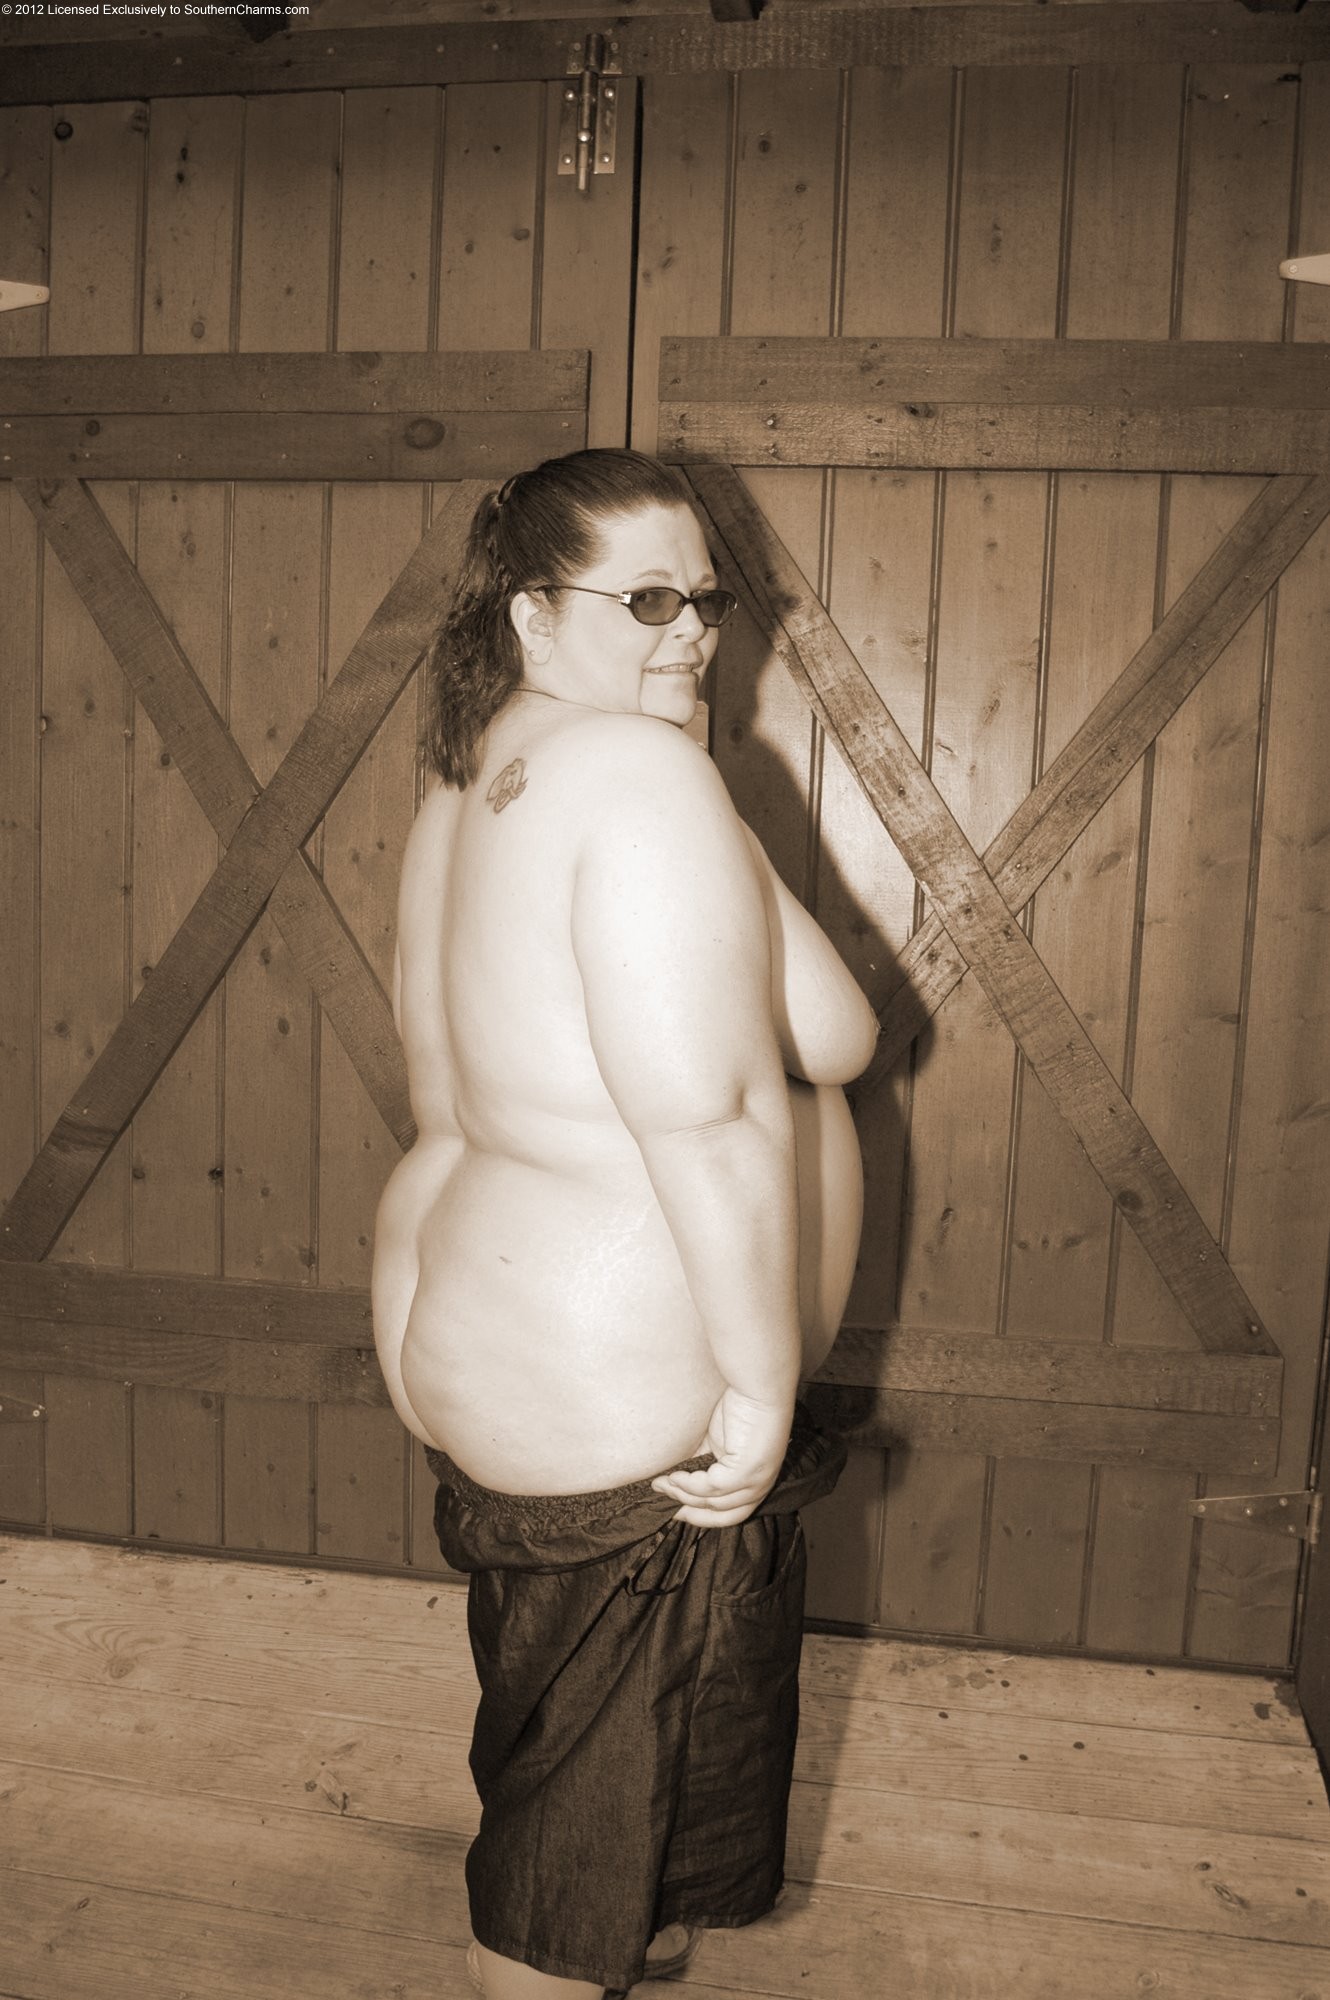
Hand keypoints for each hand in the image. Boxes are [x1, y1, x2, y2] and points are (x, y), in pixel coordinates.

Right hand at [651, 1387, 793, 1527]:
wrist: (757, 1385)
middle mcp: (761, 1485)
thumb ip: (703, 1462)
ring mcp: (756, 1480)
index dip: (702, 1516)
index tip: (675, 1510)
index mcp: (756, 1481)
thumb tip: (675, 1478)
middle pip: (723, 1515)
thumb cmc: (740, 1407)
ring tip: (661, 1483)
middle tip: (663, 1503)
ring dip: (684, 1495)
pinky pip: (712, 1487)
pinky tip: (675, 1476)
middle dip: (691, 1513)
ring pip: (714, 1502)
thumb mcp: (719, 1442)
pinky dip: (690, 1485)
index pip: (731, 1514)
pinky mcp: (747, 1470)